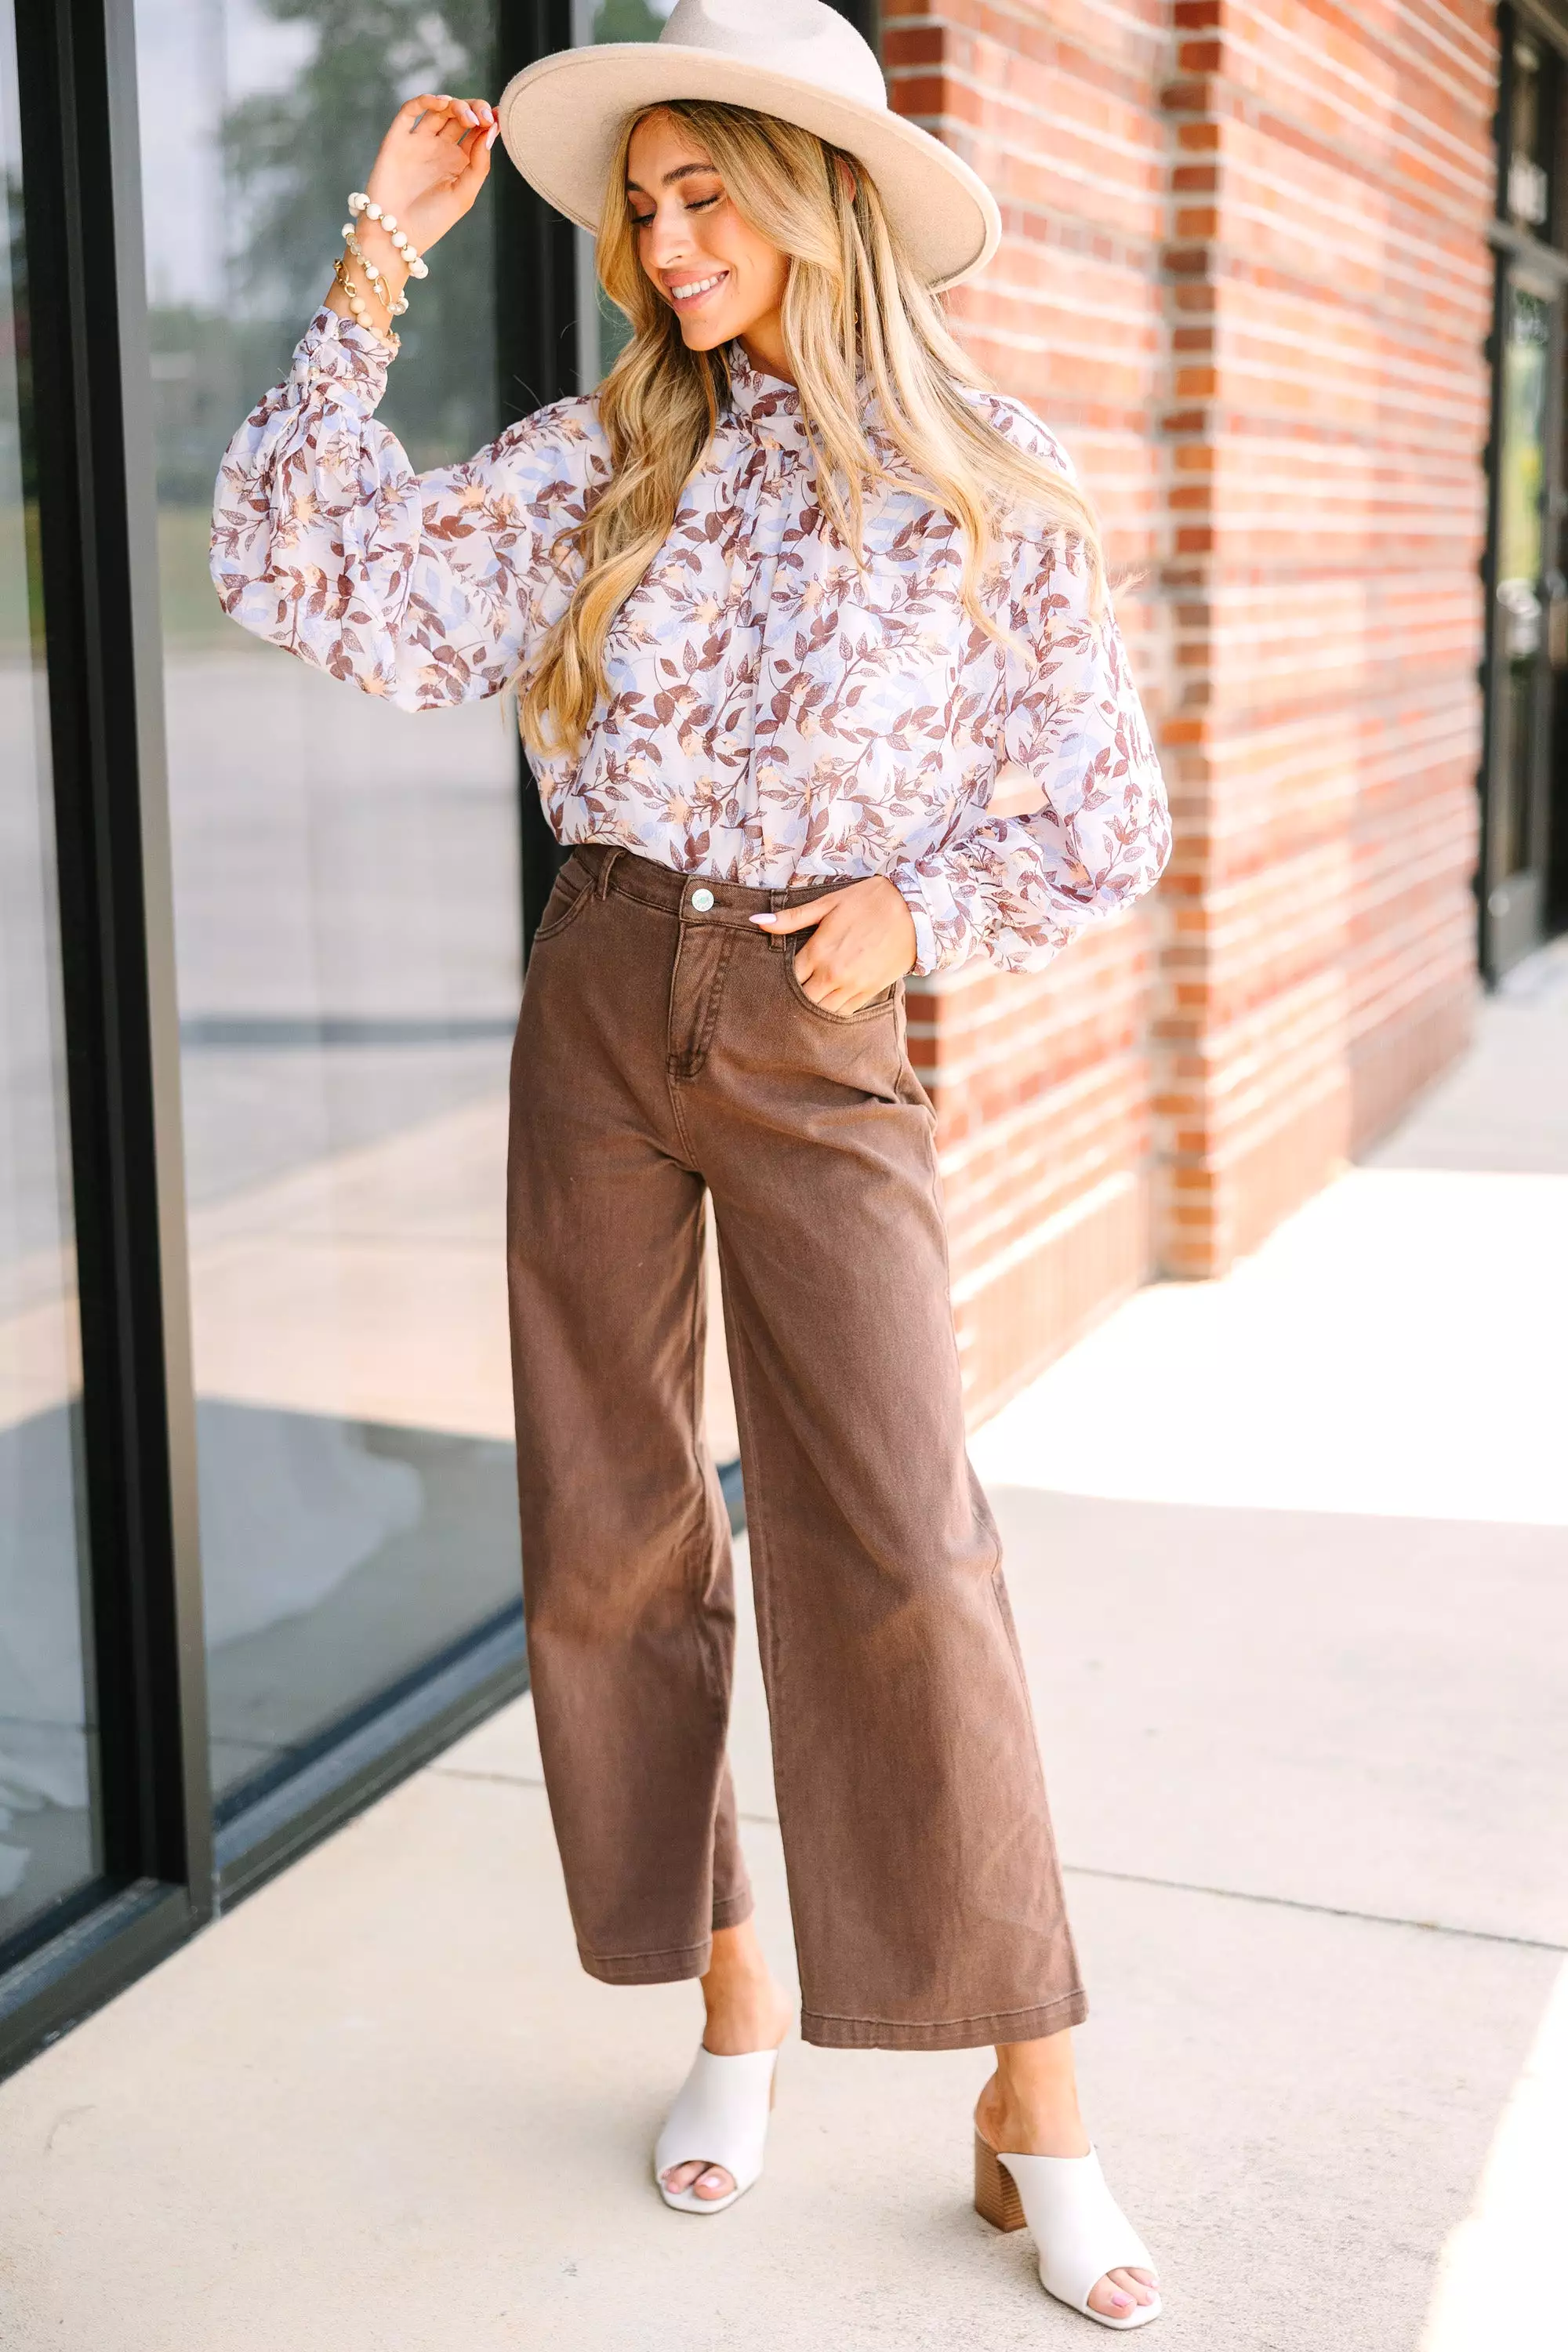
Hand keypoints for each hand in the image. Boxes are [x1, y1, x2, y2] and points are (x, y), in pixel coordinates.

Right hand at [328, 94, 496, 329]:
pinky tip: (442, 105)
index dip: (489, 121)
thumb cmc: (432, 222)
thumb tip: (491, 130)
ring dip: (455, 105)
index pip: (477, 132)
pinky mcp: (398, 138)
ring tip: (468, 117)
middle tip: (485, 118)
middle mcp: (440, 149)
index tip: (499, 118)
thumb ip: (479, 164)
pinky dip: (427, 101)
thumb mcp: (464, 195)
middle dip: (475, 110)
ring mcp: (419, 142)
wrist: (396, 234)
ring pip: (438, 109)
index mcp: (459, 162)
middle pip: (460, 116)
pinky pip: (411, 111)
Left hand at [751, 877, 917, 1012]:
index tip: (779, 974)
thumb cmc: (867, 901)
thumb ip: (791, 918)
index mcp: (819, 952)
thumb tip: (756, 923)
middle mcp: (833, 974)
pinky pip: (844, 1012)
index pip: (789, 977)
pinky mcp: (870, 992)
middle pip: (802, 998)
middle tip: (793, 987)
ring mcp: (853, 985)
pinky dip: (834, 1008)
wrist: (914, 910)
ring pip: (822, 1009)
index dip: (782, 977)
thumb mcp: (827, 904)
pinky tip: (830, 998)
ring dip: (814, 1004)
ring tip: (811, 993)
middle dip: (795, 994)